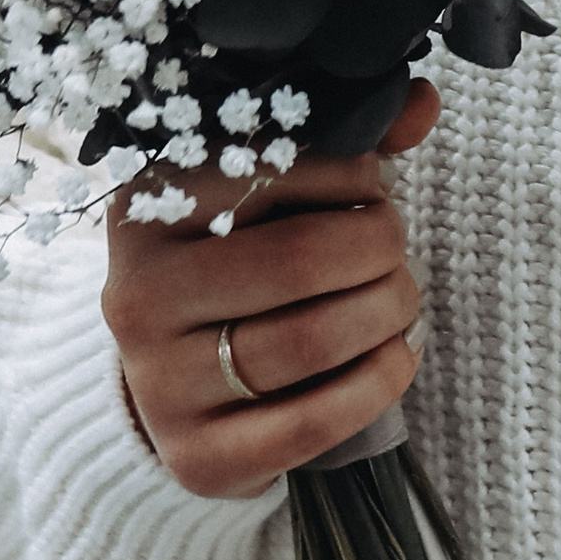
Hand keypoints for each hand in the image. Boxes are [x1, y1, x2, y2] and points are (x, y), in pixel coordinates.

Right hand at [102, 82, 439, 497]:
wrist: (174, 369)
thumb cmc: (237, 255)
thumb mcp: (270, 187)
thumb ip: (346, 140)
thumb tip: (421, 103)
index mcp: (149, 206)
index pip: (279, 170)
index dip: (353, 175)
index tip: (371, 187)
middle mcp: (139, 293)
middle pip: (301, 260)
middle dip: (380, 248)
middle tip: (396, 247)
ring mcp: (159, 383)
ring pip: (309, 341)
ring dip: (386, 313)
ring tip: (402, 299)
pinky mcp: (196, 456)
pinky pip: (311, 423)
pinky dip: (378, 384)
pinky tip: (397, 357)